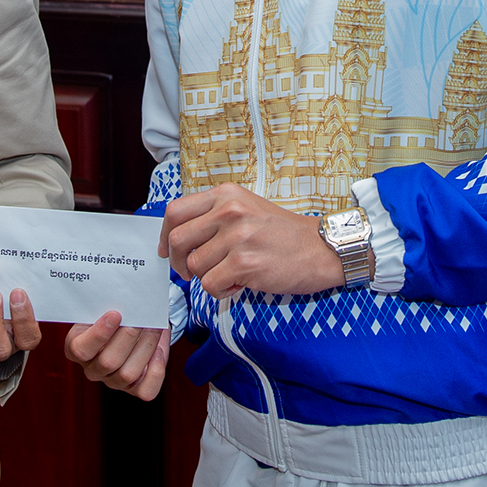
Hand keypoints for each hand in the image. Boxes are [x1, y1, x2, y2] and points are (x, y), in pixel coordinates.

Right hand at [64, 312, 168, 399]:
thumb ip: (108, 304)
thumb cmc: (117, 313)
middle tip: (142, 318)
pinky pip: (146, 390)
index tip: (116, 314)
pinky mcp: (135, 389)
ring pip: (128, 374)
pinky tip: (158, 351)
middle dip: (128, 337)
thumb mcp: (105, 306)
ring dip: (145, 348)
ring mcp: (114, 381)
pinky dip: (155, 371)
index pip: (80, 350)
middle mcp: (93, 369)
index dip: (99, 334)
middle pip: (108, 362)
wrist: (134, 324)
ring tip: (154, 328)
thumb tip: (122, 298)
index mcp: (77, 348)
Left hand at [160, 184, 342, 298]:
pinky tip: (239, 284)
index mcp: (226, 195)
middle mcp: (228, 211)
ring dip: (208, 278)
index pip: (175, 211)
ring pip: (194, 266)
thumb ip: (214, 216)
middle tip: (190, 273)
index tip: (167, 250)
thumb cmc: (283, 234)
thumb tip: (178, 237)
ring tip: (231, 275)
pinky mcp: (244, 263)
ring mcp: (236, 237)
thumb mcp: (247, 208)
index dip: (165, 235)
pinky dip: (221, 292)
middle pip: (178, 240)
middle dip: (178, 263)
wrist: (321, 249)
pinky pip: (210, 285)